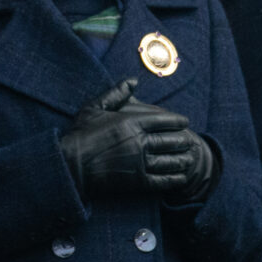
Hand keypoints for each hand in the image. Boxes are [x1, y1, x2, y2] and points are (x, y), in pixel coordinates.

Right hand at [60, 79, 215, 200]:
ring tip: (190, 158)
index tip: (185, 122)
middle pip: (170, 140)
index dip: (177, 121)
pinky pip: (162, 180)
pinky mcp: (137, 182)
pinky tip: (181, 177)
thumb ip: (116, 93)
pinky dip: (175, 179)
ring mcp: (140, 162)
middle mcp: (140, 141)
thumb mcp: (95, 107)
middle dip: (183, 140)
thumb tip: (133, 79)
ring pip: (170, 160)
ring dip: (183, 159)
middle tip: (190, 140)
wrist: (71, 165)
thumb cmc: (80, 134)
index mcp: (131, 122)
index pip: (163, 120)